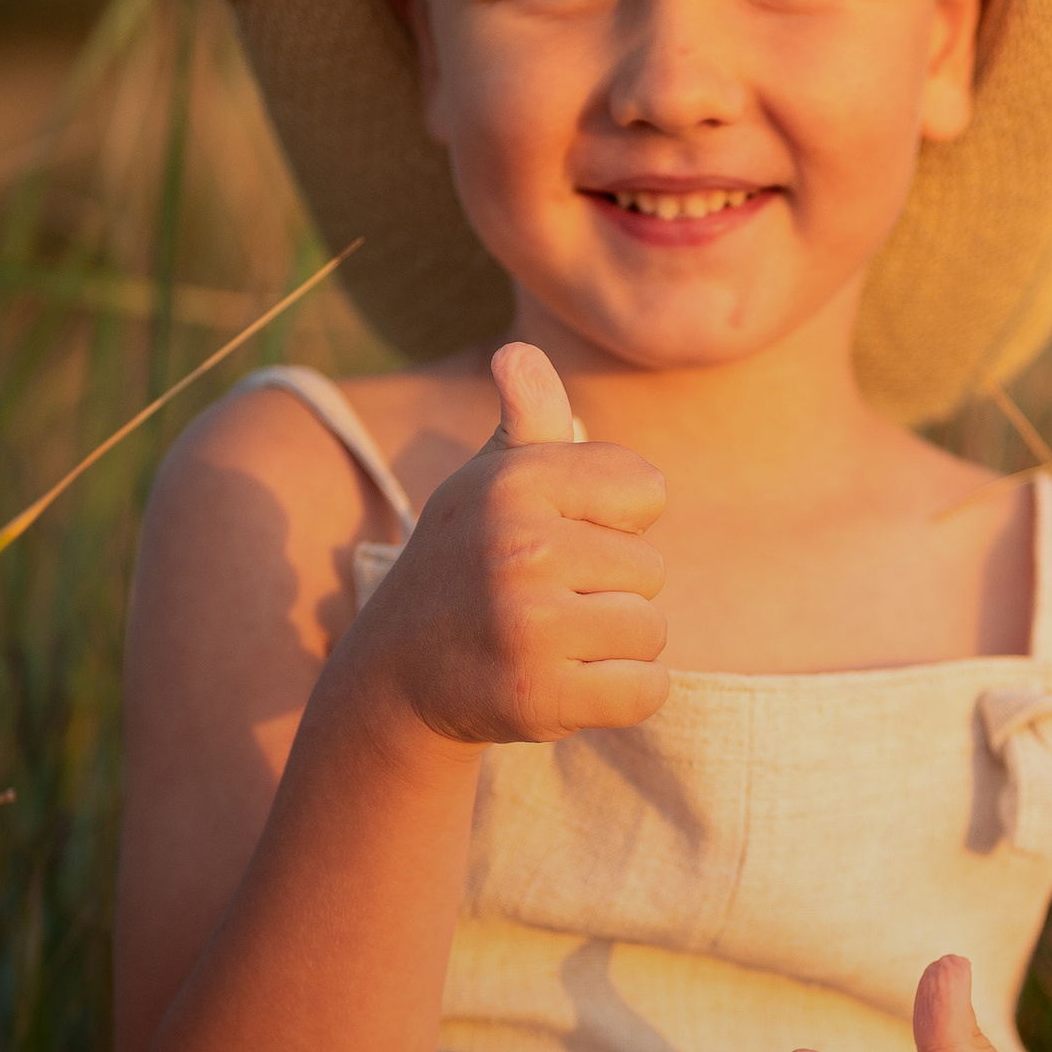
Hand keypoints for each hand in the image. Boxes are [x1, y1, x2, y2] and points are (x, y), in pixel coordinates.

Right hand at [359, 342, 667, 746]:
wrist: (399, 672)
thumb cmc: (469, 562)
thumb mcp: (489, 484)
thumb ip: (529, 419)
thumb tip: (520, 353)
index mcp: (514, 482)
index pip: (647, 491)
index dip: (617, 521)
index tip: (563, 537)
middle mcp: (517, 548)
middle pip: (652, 569)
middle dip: (613, 591)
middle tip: (545, 601)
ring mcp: (527, 627)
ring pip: (651, 630)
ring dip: (616, 645)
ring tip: (554, 642)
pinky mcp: (539, 698)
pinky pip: (646, 690)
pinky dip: (624, 694)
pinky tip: (569, 683)